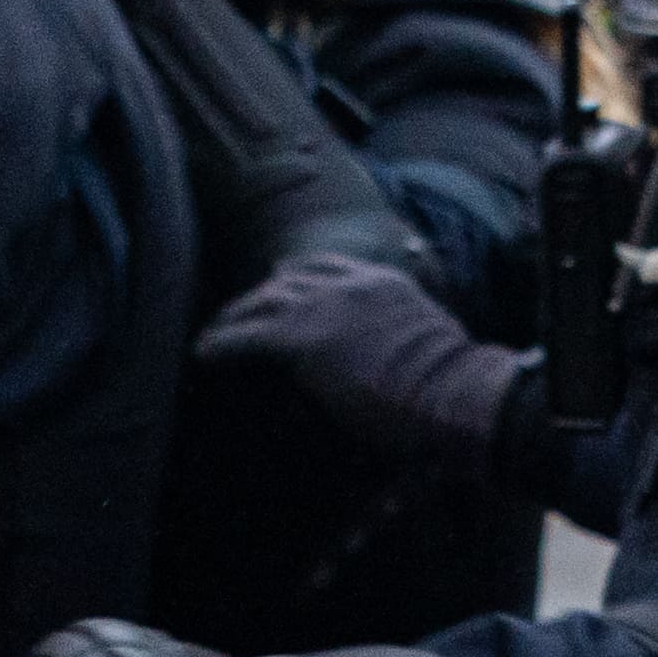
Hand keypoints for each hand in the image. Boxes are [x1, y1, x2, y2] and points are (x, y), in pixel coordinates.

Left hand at [199, 254, 533, 477]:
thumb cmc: (454, 388)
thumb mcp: (434, 345)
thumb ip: (409, 340)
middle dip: (260, 292)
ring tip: (212, 336)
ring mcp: (324, 307)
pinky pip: (246, 336)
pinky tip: (203, 354)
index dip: (300, 274)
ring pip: (260, 303)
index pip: (331, 266)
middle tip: (237, 309)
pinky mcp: (301, 338)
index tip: (282, 278)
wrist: (452, 390)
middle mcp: (350, 285)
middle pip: (289, 277)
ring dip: (233, 319)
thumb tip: (408, 361)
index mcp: (385, 282)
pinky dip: (221, 344)